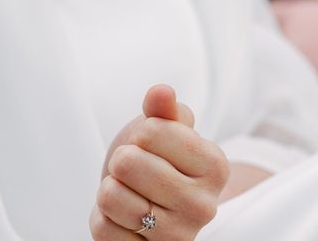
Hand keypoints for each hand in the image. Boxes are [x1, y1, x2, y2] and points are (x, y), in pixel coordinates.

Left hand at [89, 84, 229, 239]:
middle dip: (122, 160)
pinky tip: (123, 217)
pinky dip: (103, 218)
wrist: (151, 205)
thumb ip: (163, 109)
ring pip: (111, 197)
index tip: (150, 146)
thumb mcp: (163, 128)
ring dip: (110, 190)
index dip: (140, 133)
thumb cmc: (157, 160)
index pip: (152, 131)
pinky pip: (102, 229)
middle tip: (135, 171)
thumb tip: (161, 92)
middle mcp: (203, 206)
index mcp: (214, 165)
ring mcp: (177, 237)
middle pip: (128, 163)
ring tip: (129, 193)